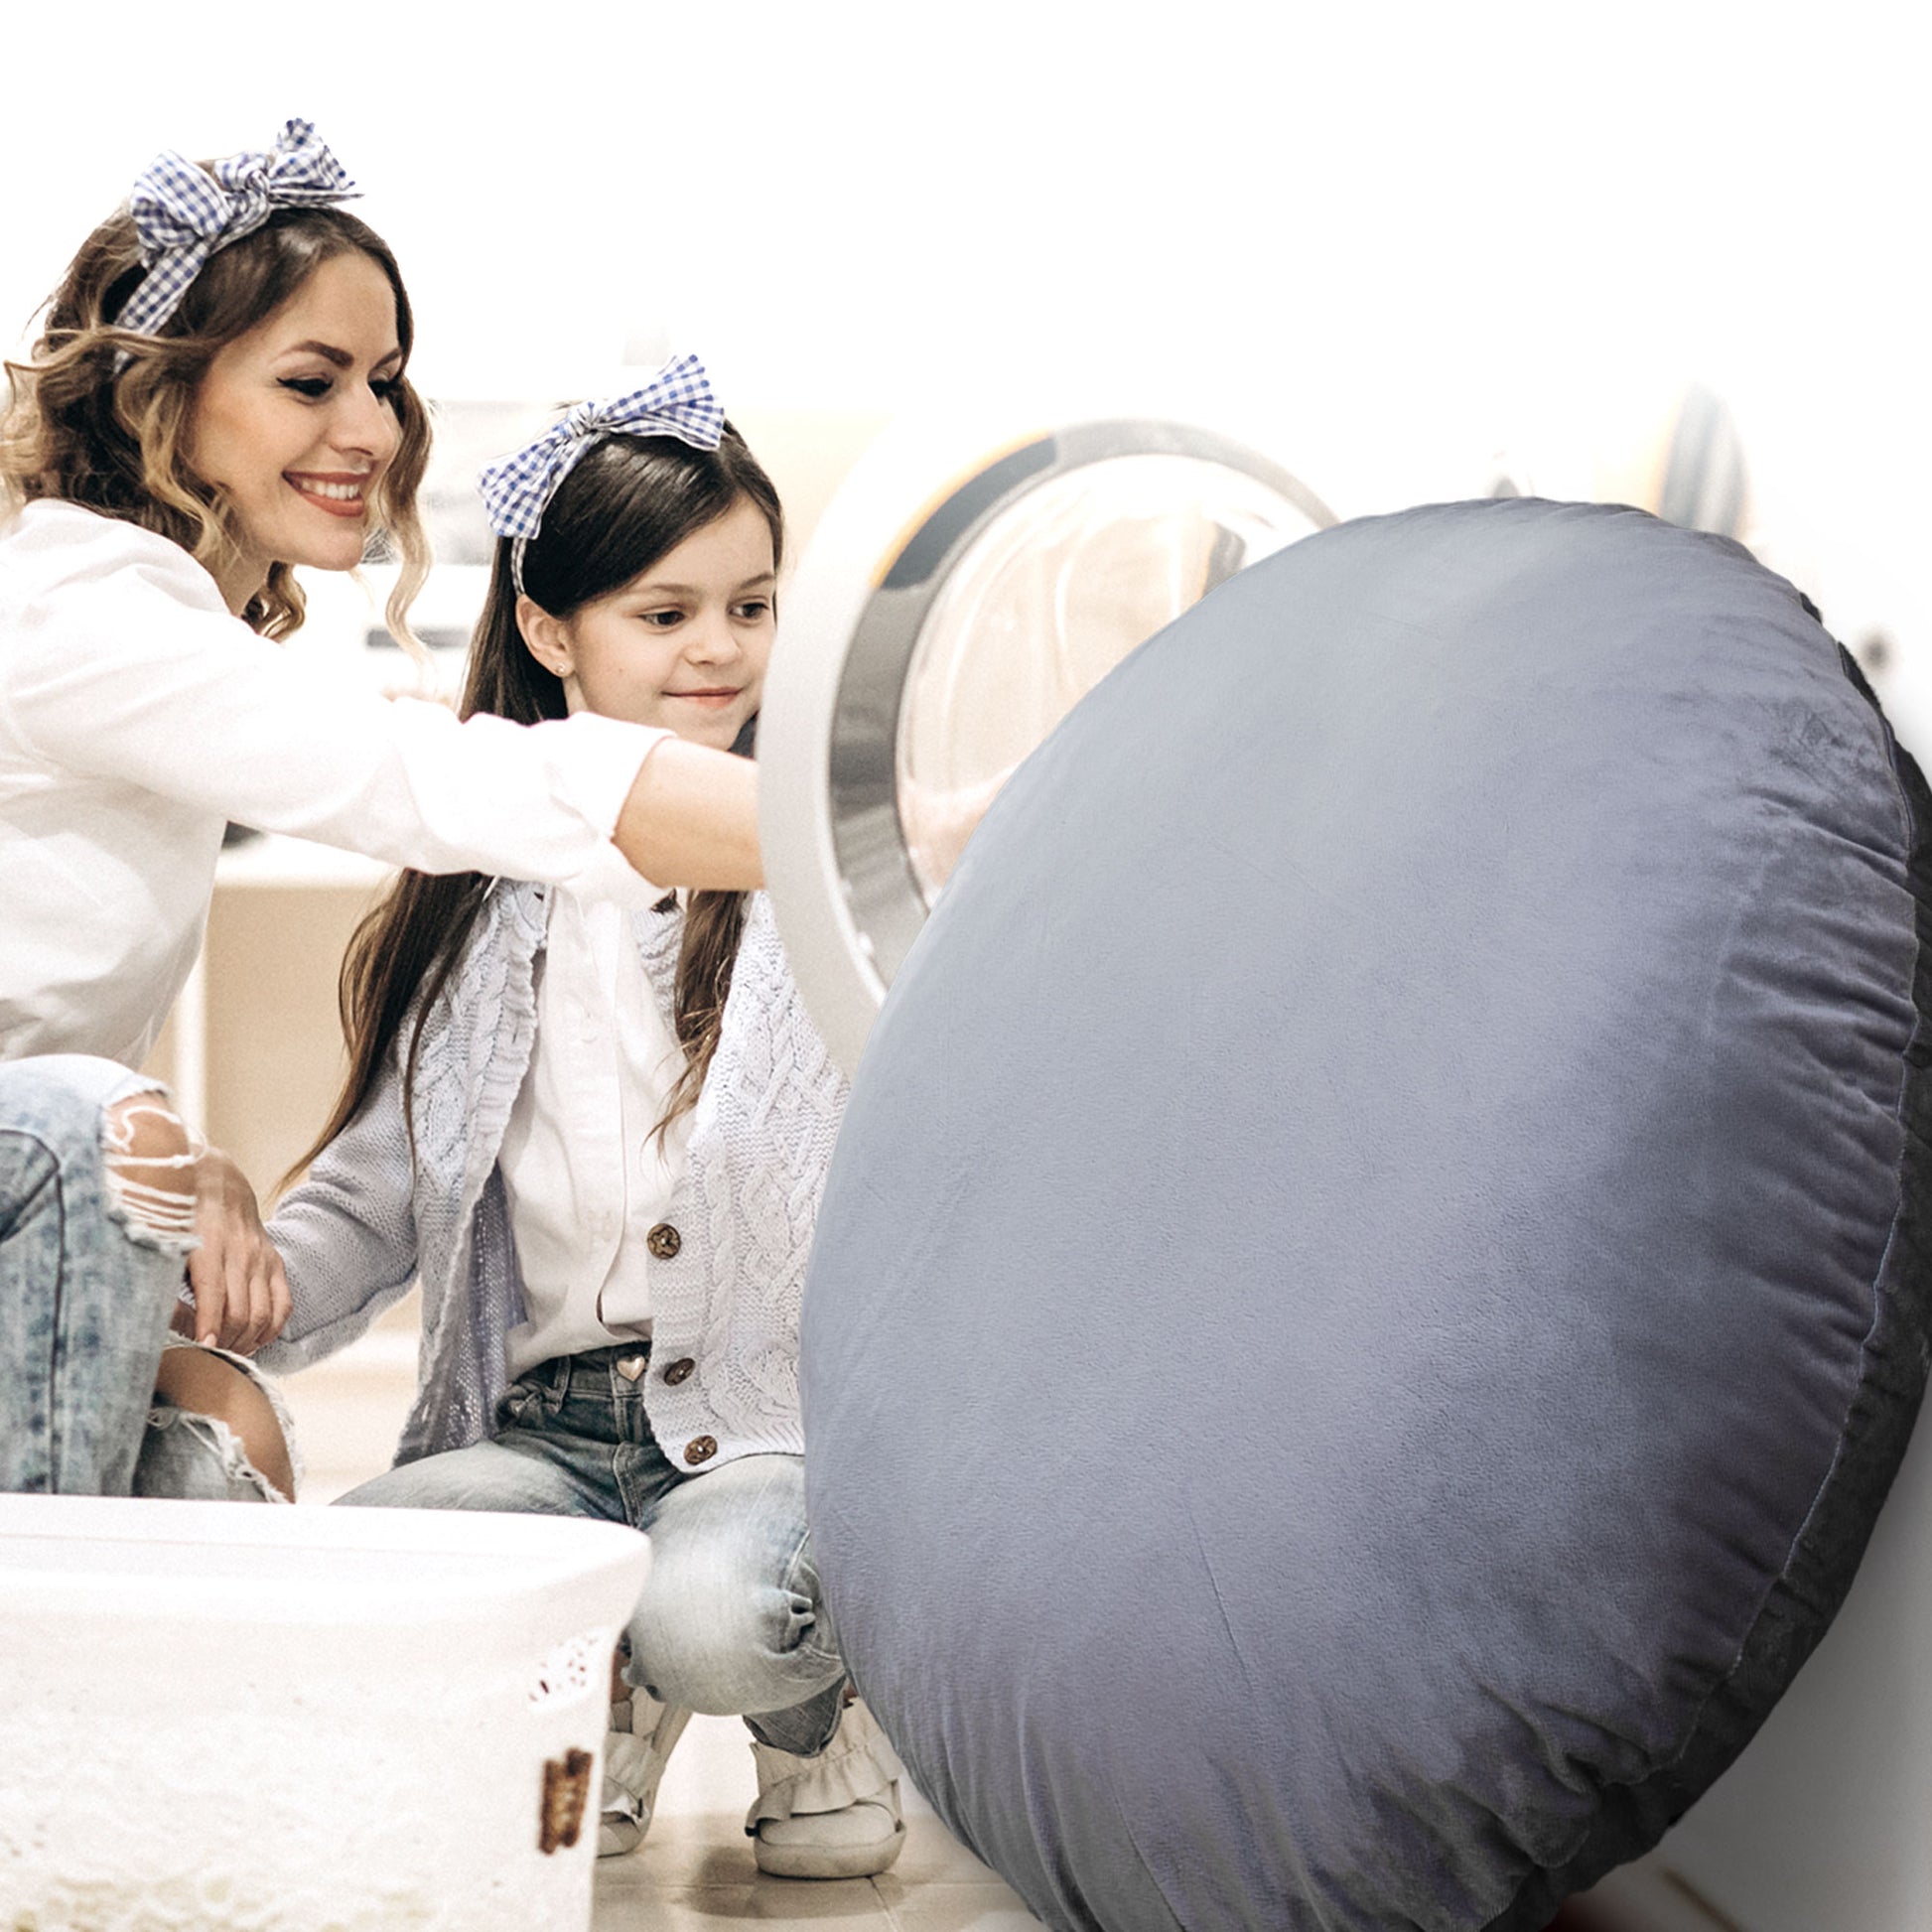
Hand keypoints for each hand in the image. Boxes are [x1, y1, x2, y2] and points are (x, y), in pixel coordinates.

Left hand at [171, 1143, 291, 1354]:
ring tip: (226, 1352)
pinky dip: (270, 1329)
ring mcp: (262, 1258)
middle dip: (226, 1341)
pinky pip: (283, 1305)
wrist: (217, 1178)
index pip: (214, 1294)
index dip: (208, 1325)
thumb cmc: (179, 1212)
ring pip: (263, 1314)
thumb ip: (158, 1274)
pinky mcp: (275, 1262)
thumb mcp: (161, 1236)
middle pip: (241, 1312)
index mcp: (210, 1244)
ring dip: (245, 1341)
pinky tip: (251, 1340)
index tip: (202, 1347)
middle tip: (207, 1357)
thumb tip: (152, 1316)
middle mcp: (242, 1252)